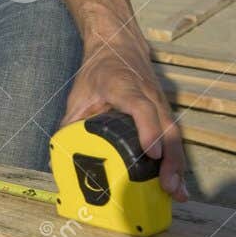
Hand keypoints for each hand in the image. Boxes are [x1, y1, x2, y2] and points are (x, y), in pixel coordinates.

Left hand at [63, 41, 189, 201]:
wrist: (119, 44)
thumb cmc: (98, 70)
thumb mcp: (79, 93)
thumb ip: (70, 123)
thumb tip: (58, 155)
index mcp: (124, 86)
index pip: (141, 107)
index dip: (148, 130)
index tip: (153, 153)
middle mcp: (148, 94)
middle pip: (166, 127)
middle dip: (170, 159)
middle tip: (168, 187)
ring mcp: (161, 103)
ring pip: (174, 134)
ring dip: (177, 164)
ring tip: (176, 192)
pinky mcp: (165, 111)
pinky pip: (173, 136)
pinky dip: (176, 158)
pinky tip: (175, 180)